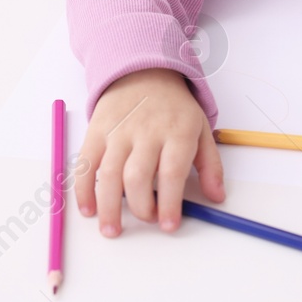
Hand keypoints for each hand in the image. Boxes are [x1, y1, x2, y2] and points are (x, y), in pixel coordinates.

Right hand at [75, 67, 224, 236]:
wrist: (144, 72)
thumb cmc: (174, 108)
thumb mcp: (201, 130)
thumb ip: (210, 165)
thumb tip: (217, 197)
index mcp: (177, 132)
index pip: (172, 173)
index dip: (170, 204)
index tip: (169, 226)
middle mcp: (146, 132)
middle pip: (138, 177)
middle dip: (141, 208)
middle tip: (146, 221)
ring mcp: (118, 132)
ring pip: (109, 174)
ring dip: (108, 207)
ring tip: (112, 230)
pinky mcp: (96, 131)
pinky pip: (86, 164)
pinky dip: (83, 190)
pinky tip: (89, 210)